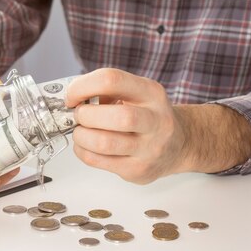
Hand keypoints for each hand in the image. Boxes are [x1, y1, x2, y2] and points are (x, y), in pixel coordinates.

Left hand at [66, 68, 250, 183]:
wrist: (179, 146)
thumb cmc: (148, 116)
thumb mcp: (137, 94)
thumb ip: (107, 91)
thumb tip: (72, 98)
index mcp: (151, 93)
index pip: (112, 80)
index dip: (82, 87)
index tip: (72, 96)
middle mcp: (155, 120)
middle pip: (116, 116)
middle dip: (86, 115)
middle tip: (78, 116)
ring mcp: (149, 149)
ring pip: (105, 143)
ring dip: (81, 136)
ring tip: (81, 132)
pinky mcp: (138, 170)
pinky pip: (98, 161)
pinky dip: (83, 152)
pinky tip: (86, 146)